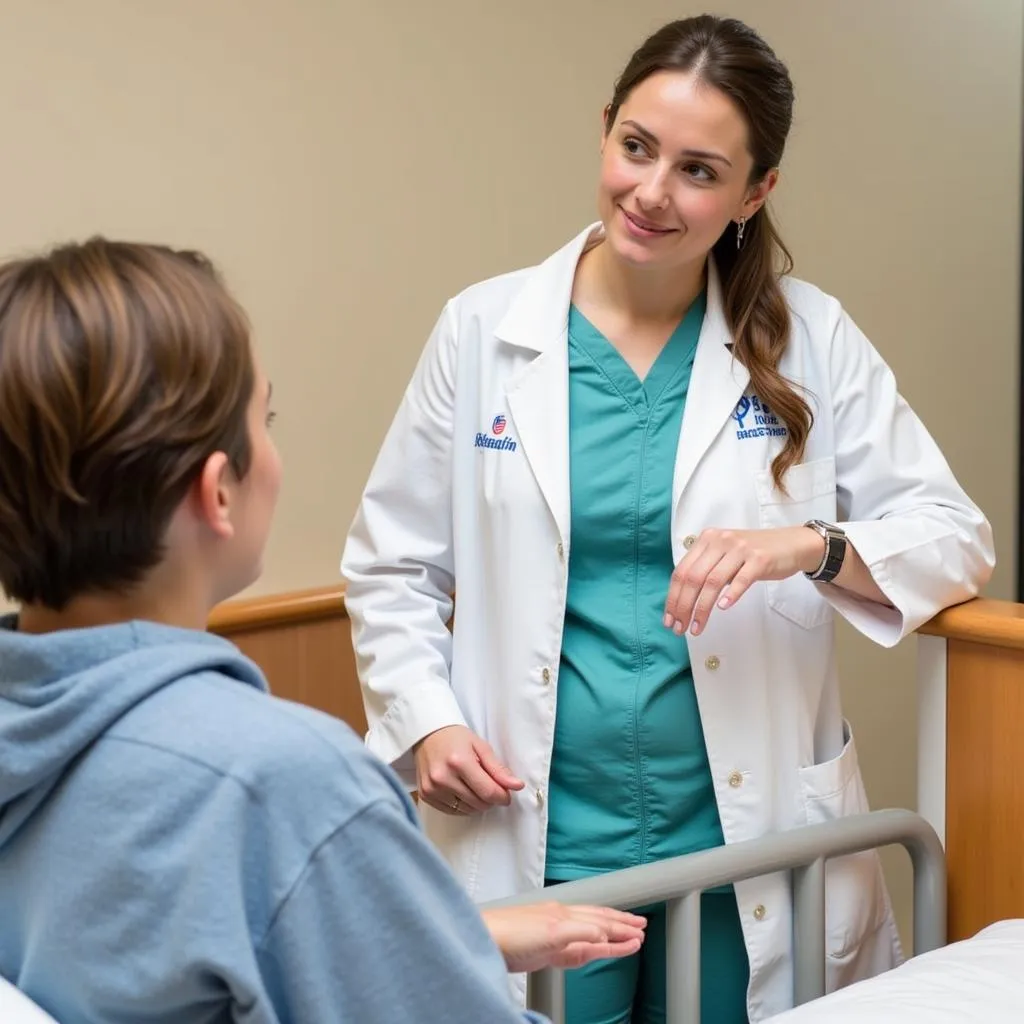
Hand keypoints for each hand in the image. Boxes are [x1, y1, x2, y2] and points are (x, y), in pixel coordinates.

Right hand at [414, 725, 524, 814]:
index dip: (502, 796)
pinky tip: (462, 791)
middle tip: (489, 785)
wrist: (427, 734)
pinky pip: (452, 812)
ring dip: (477, 803)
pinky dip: (463, 806)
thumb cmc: (455, 738)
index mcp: (459, 762)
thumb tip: (517, 786)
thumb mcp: (481, 746)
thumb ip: (498, 769)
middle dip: (490, 799)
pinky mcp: (425, 796)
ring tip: (474, 786)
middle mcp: (443, 778)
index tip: (507, 794)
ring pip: (467, 811)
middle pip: (479, 804)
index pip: (488, 792)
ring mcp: (432, 789)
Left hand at [480, 903, 646, 973]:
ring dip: (610, 936)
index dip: (621, 926)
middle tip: (640, 928)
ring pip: (591, 935)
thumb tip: (605, 934)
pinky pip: (578, 949)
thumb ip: (582, 932)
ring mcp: (555, 935)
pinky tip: (598, 948)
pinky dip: (594, 948)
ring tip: (628, 937)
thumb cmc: (510, 932)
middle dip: (620, 926)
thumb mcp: (553, 932)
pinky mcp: (546, 951)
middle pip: (598, 924)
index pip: (601, 920)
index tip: (640, 930)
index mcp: (565, 913)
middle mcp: (562, 921)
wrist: (485, 940)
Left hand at [664, 526, 824, 636]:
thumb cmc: (754, 554)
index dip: (672, 597)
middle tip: (680, 628)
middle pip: (693, 578)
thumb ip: (705, 569)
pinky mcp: (759, 558)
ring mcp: (740, 549)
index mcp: (707, 540)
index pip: (682, 571)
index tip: (669, 619)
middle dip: (683, 606)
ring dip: (702, 608)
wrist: (791, 544)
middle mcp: (720, 541)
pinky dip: (731, 595)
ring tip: (697, 627)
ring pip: (713, 581)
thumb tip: (682, 600)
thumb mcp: (724, 556)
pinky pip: (741, 579)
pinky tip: (723, 608)